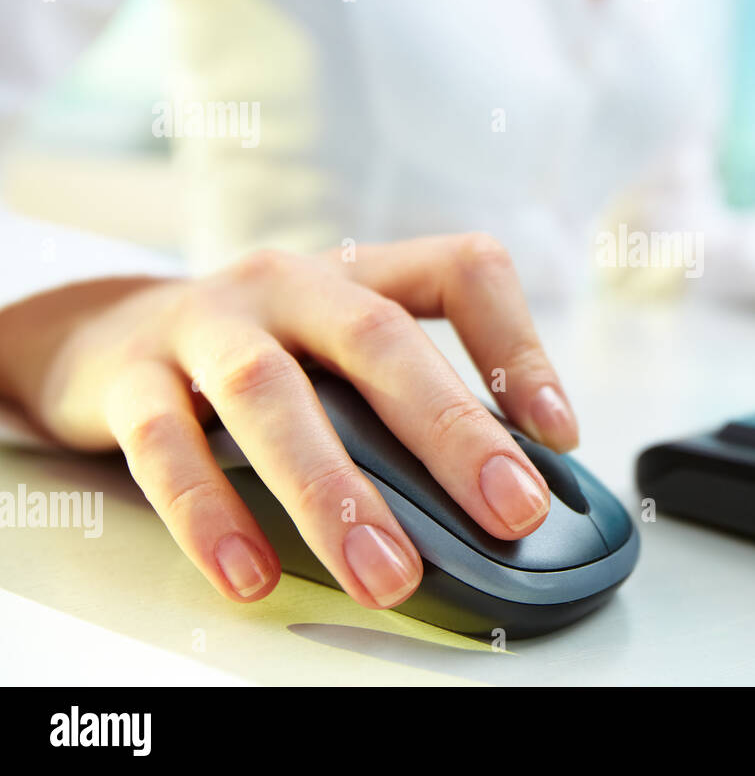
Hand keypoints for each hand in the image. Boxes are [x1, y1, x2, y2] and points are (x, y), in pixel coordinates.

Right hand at [0, 235, 578, 607]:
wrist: (101, 337)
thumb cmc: (257, 356)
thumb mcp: (336, 356)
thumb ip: (405, 403)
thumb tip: (504, 489)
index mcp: (358, 275)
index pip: (461, 270)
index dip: (518, 344)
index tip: (561, 434)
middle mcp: (288, 284)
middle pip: (378, 337)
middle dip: (451, 429)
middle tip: (510, 512)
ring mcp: (205, 323)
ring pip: (270, 394)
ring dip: (333, 492)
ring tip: (387, 576)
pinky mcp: (128, 378)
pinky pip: (165, 448)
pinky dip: (210, 516)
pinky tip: (251, 576)